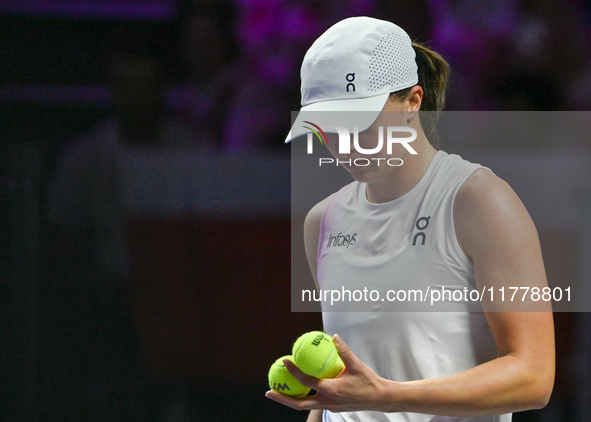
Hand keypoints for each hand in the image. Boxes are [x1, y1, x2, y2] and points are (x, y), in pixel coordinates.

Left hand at [265, 334, 391, 412]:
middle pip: (299, 404)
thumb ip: (344, 350)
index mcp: (331, 390)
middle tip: (269, 391)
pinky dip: (304, 397)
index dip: (294, 371)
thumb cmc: (368, 381)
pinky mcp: (332, 407)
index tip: (284, 360)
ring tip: (278, 391)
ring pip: (305, 405)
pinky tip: (300, 388)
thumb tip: (333, 336)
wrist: (380, 399)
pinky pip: (314, 403)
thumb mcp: (356, 365)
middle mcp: (327, 402)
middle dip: (282, 398)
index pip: (307, 381)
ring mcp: (329, 406)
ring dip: (291, 399)